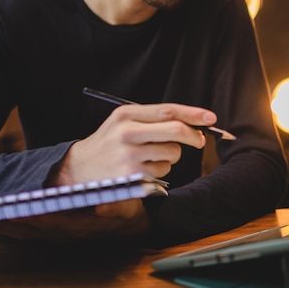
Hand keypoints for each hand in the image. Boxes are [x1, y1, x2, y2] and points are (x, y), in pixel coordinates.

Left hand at [0, 199, 148, 241]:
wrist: (131, 226)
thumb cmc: (127, 211)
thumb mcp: (127, 207)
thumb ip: (117, 207)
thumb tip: (104, 206)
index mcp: (76, 225)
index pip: (45, 220)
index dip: (24, 217)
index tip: (4, 211)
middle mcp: (61, 232)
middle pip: (25, 229)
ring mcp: (56, 233)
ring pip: (22, 232)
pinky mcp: (53, 230)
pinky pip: (26, 231)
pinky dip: (8, 226)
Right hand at [55, 103, 216, 184]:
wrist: (78, 168)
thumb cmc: (108, 143)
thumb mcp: (122, 123)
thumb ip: (153, 120)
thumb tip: (191, 123)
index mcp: (126, 115)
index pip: (167, 111)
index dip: (193, 114)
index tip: (210, 117)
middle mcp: (127, 133)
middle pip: (176, 131)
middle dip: (194, 136)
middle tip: (200, 140)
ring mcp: (129, 156)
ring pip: (172, 154)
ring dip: (170, 157)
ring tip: (150, 157)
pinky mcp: (133, 177)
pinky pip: (163, 172)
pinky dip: (160, 171)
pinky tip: (142, 170)